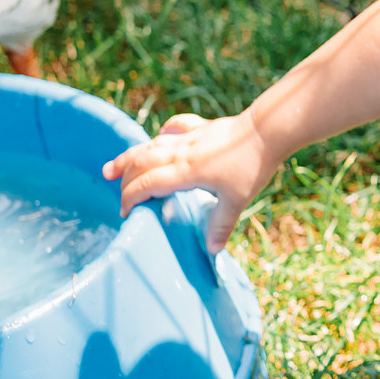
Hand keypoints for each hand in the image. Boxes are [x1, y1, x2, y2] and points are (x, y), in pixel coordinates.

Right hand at [100, 111, 278, 249]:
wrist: (266, 131)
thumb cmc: (251, 166)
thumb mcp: (237, 201)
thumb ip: (221, 225)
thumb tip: (212, 250)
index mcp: (185, 172)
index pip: (147, 185)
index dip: (131, 198)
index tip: (125, 213)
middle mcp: (180, 152)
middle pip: (141, 164)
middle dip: (124, 179)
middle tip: (116, 194)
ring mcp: (188, 138)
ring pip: (150, 145)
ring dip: (130, 157)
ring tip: (113, 167)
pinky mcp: (200, 128)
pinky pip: (173, 129)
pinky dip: (162, 135)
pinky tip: (159, 138)